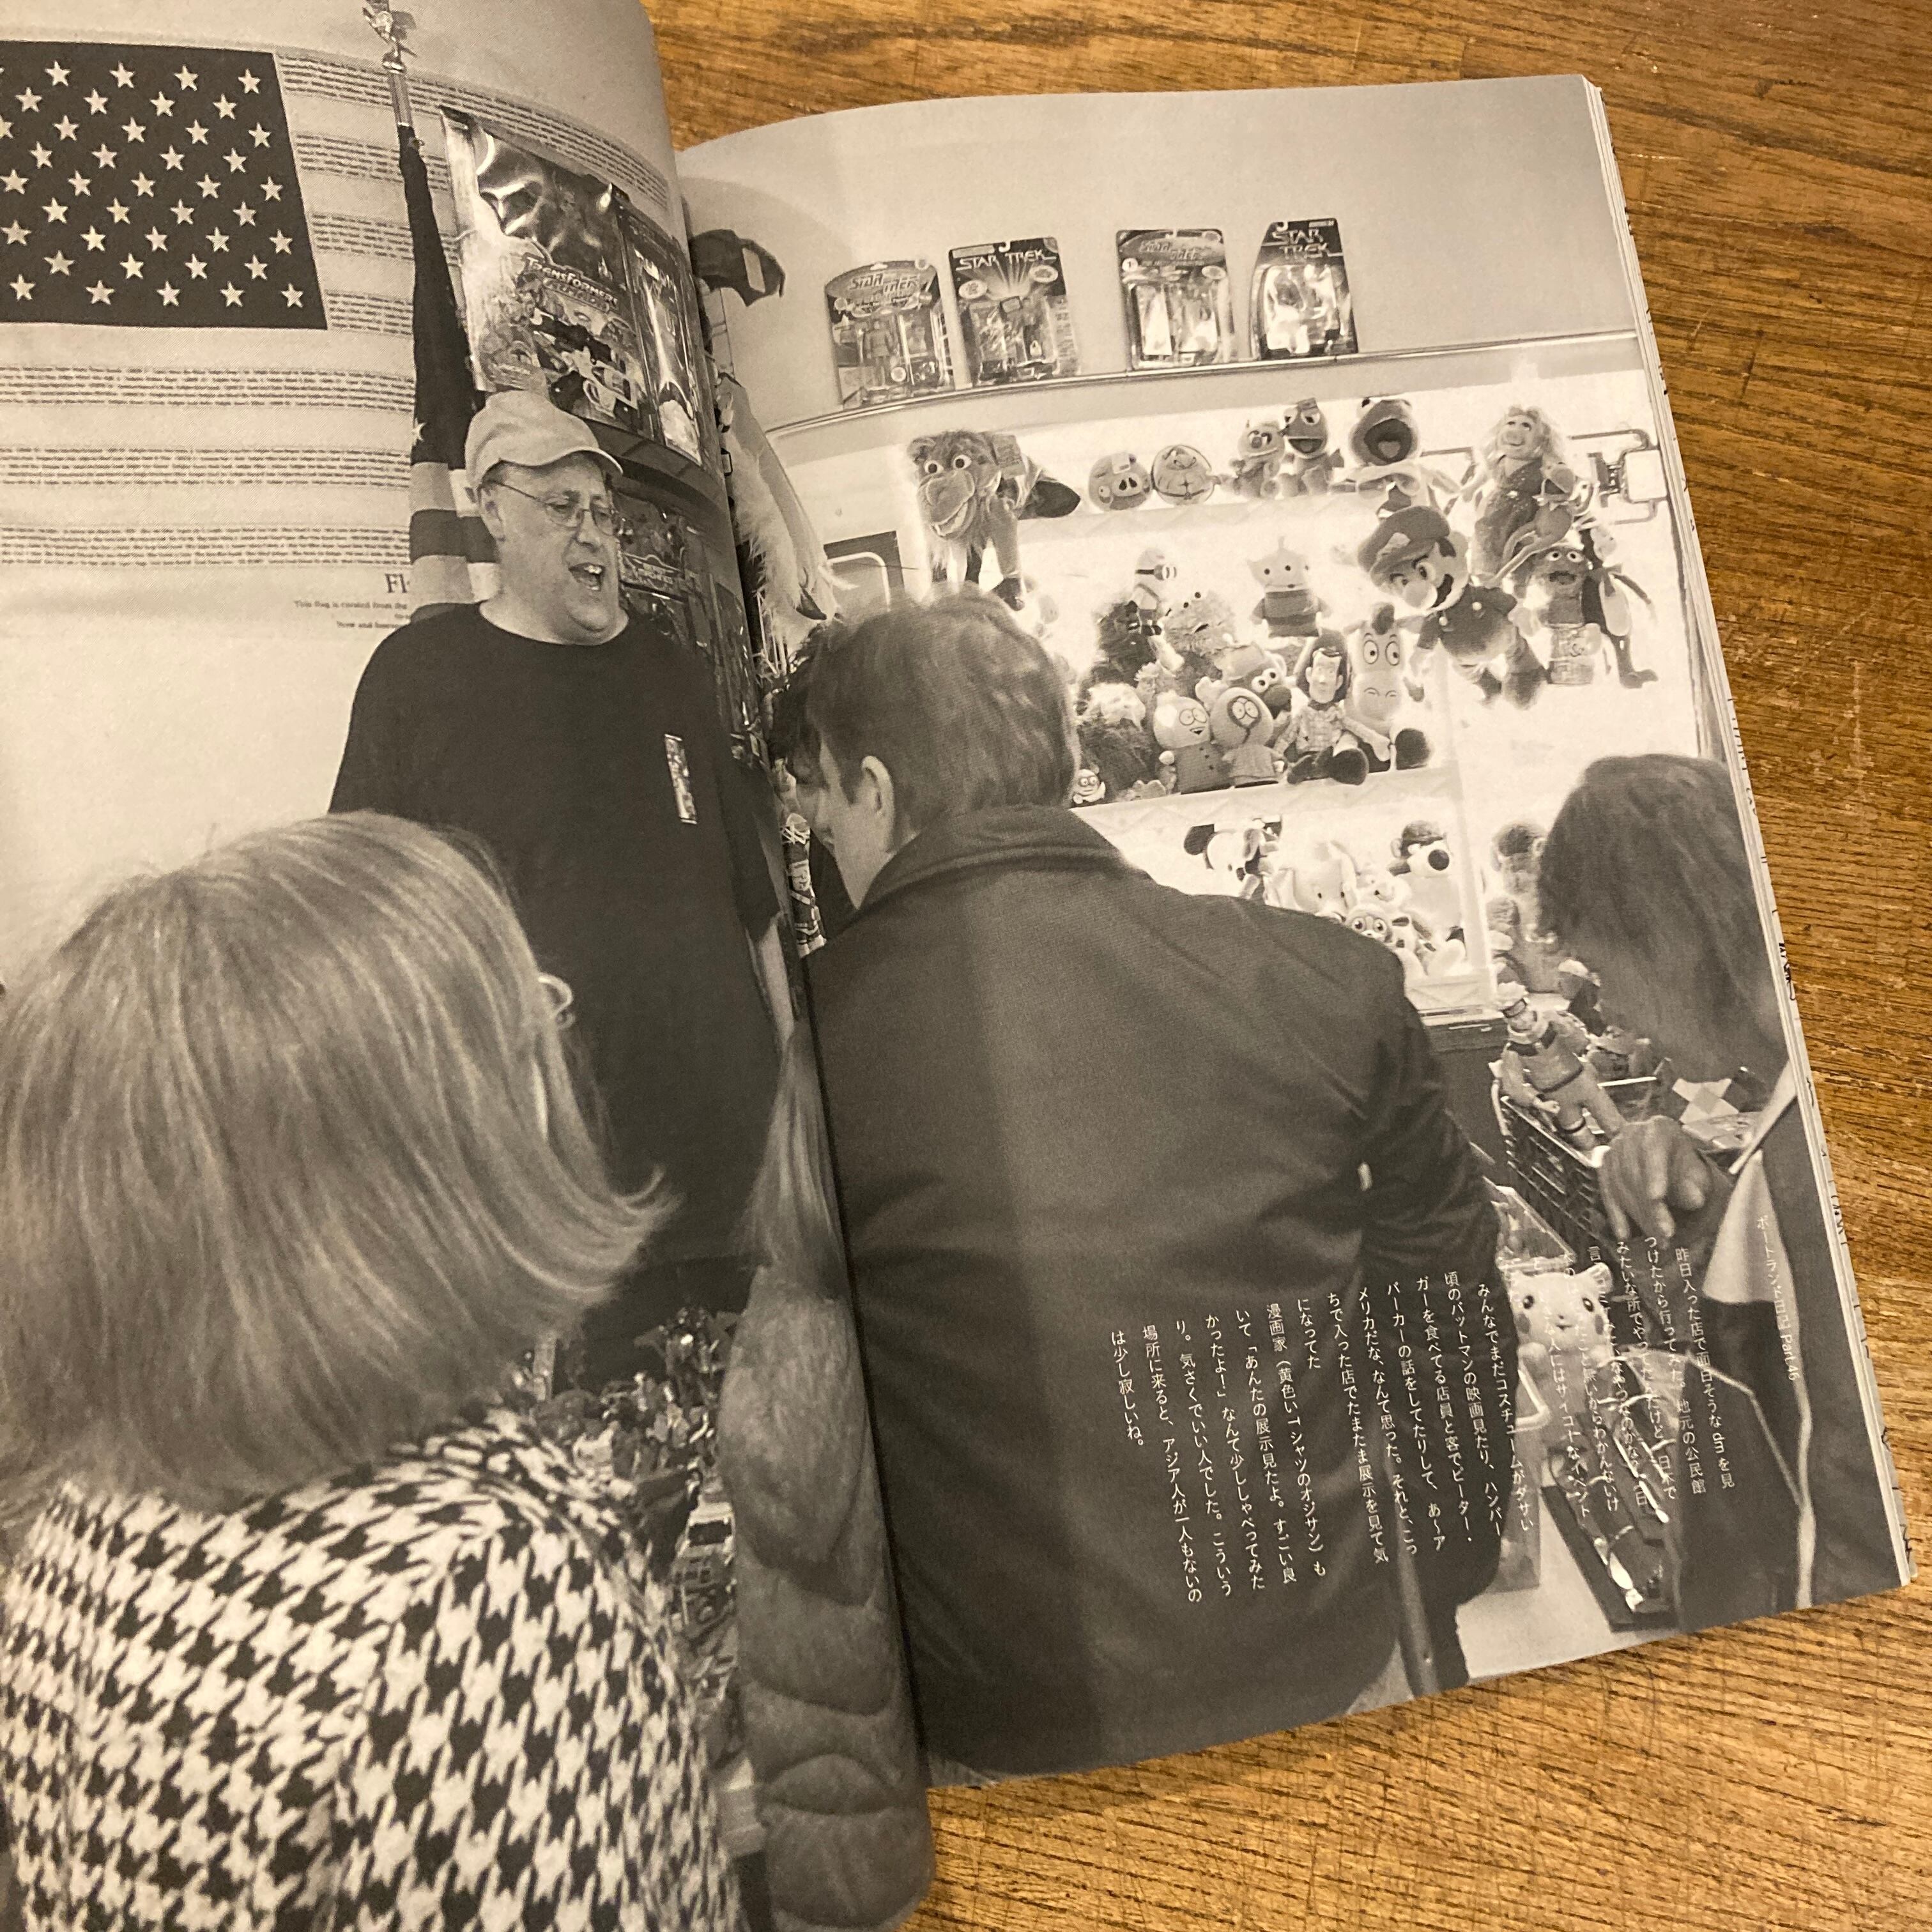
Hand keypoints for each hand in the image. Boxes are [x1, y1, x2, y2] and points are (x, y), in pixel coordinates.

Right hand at [1599, 1116, 1722, 1243]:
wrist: (1668, 1160)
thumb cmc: (1684, 1166)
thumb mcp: (1697, 1173)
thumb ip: (1696, 1185)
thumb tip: (1693, 1199)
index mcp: (1658, 1128)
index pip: (1653, 1151)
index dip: (1654, 1174)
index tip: (1657, 1197)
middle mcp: (1631, 1134)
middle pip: (1635, 1173)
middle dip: (1650, 1207)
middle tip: (1664, 1233)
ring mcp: (1613, 1149)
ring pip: (1620, 1186)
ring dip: (1638, 1215)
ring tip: (1655, 1237)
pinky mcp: (1603, 1166)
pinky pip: (1607, 1192)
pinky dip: (1616, 1215)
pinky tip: (1624, 1233)